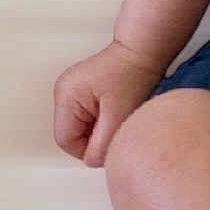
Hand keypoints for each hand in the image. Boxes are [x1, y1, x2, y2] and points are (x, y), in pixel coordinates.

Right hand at [53, 39, 165, 167]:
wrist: (146, 48)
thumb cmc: (135, 73)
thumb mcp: (120, 115)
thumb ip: (103, 143)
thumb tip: (93, 161)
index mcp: (67, 96)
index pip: (66, 140)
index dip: (87, 149)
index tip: (110, 144)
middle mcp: (63, 91)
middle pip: (71, 133)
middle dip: (93, 137)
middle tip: (118, 128)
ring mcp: (72, 88)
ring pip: (79, 125)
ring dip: (98, 127)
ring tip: (119, 115)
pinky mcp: (83, 87)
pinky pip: (86, 114)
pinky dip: (100, 118)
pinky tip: (117, 108)